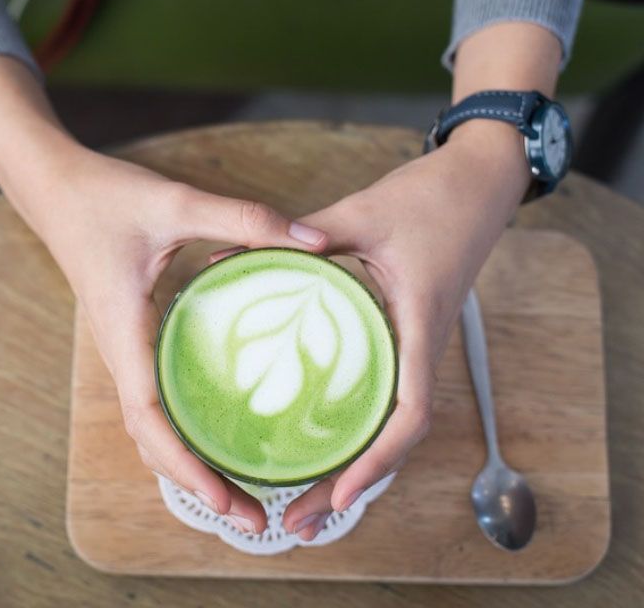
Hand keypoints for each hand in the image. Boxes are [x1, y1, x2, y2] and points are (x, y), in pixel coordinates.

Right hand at [38, 149, 328, 532]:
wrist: (56, 190)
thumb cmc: (106, 198)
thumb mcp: (176, 202)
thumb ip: (244, 219)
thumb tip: (315, 244)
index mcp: (125, 332)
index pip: (149, 417)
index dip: (185, 465)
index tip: (226, 500)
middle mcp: (121, 353)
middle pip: (151, 440)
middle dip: (196, 484)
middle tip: (253, 519)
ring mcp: (125, 350)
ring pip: (151, 426)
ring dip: (189, 465)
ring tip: (241, 495)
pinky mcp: (133, 340)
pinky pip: (154, 401)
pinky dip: (181, 434)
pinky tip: (217, 436)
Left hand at [267, 124, 531, 540]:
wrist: (479, 183)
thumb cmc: (430, 197)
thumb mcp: (361, 213)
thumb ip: (301, 235)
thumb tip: (230, 256)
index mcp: (418, 322)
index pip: (409, 411)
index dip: (377, 460)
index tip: (339, 496)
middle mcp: (422, 346)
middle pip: (395, 438)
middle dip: (350, 487)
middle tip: (297, 524)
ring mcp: (417, 345)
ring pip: (390, 425)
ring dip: (353, 468)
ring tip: (303, 503)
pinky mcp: (408, 336)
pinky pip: (387, 395)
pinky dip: (359, 431)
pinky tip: (323, 442)